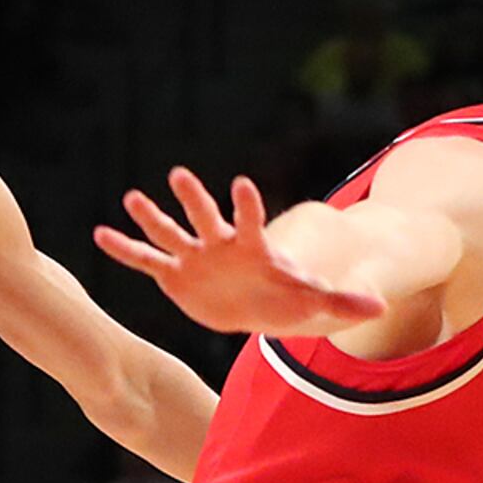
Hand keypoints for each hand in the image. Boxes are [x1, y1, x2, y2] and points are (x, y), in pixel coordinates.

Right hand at [91, 166, 389, 335]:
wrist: (257, 305)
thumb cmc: (286, 297)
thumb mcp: (314, 301)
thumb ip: (343, 302)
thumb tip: (382, 308)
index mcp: (252, 245)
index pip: (250, 220)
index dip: (247, 204)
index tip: (241, 185)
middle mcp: (220, 244)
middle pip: (205, 216)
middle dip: (194, 198)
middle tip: (179, 175)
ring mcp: (195, 257)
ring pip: (171, 233)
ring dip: (151, 217)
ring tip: (130, 197)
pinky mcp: (176, 275)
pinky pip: (147, 261)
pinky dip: (125, 250)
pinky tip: (100, 235)